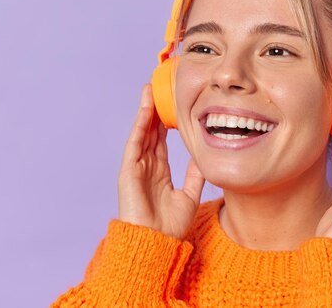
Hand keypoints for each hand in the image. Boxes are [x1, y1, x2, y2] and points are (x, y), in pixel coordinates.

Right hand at [117, 84, 205, 238]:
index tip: (172, 105)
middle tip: (160, 89)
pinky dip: (141, 124)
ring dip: (146, 110)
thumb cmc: (169, 227)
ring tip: (150, 89)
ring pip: (142, 132)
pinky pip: (135, 141)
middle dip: (155, 110)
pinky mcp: (129, 169)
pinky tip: (147, 108)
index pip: (161, 141)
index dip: (165, 122)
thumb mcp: (188, 196)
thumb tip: (202, 158)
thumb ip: (194, 176)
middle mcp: (146, 166)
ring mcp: (136, 167)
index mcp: (159, 172)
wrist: (155, 243)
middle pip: (150, 132)